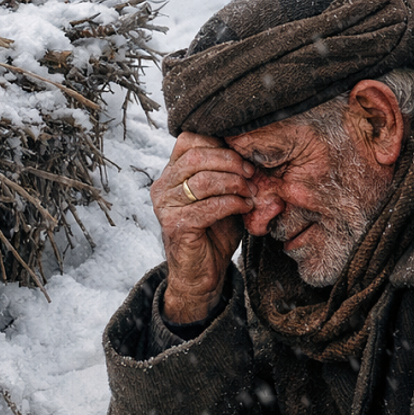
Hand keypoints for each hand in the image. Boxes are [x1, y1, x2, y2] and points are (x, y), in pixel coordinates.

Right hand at [150, 132, 254, 322]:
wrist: (200, 274)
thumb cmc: (212, 233)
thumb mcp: (218, 196)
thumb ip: (224, 173)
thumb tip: (251, 150)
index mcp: (170, 175)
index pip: (188, 140)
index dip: (219, 145)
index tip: (243, 159)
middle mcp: (162, 188)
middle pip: (196, 157)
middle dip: (230, 162)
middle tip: (251, 174)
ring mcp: (165, 207)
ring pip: (203, 180)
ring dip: (234, 184)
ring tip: (250, 192)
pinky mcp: (176, 226)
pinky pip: (208, 206)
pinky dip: (232, 204)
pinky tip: (244, 207)